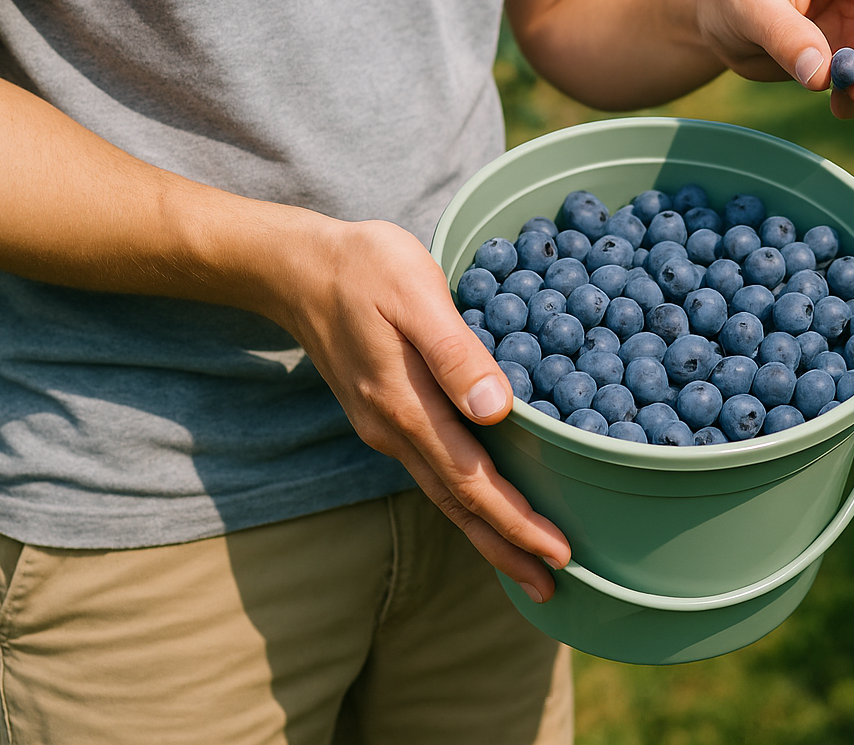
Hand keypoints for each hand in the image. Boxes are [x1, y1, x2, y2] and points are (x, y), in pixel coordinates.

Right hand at [277, 218, 569, 601]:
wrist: (295, 269)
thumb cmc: (364, 269)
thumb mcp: (416, 294)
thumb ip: (456, 354)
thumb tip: (496, 410)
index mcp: (406, 408)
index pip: (471, 482)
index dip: (515, 522)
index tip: (557, 553)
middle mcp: (394, 431)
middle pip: (458, 505)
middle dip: (505, 548)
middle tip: (553, 584)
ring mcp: (385, 428)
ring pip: (443, 493)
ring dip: (486, 530)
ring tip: (528, 560)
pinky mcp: (384, 415)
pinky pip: (432, 470)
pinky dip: (464, 499)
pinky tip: (485, 504)